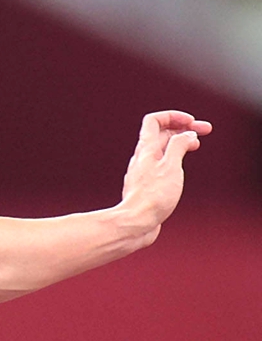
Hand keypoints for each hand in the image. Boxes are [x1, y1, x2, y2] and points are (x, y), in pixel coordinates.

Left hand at [118, 110, 210, 233]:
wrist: (135, 224)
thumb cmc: (153, 197)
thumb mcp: (171, 166)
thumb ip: (179, 147)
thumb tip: (187, 135)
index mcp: (146, 150)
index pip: (154, 121)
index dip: (174, 116)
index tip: (192, 122)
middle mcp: (142, 158)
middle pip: (161, 134)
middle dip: (183, 128)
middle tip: (205, 130)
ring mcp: (143, 172)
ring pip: (161, 150)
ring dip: (179, 143)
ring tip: (196, 145)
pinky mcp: (146, 186)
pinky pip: (160, 165)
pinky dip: (173, 159)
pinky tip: (181, 167)